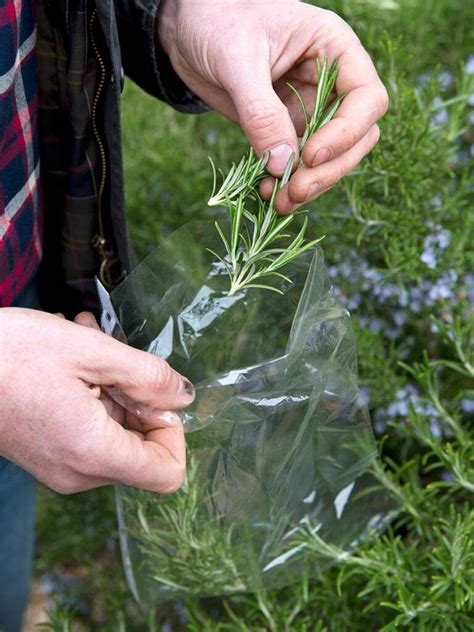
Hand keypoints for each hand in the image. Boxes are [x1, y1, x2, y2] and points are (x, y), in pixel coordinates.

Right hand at [0, 308, 193, 493]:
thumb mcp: (92, 351)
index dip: (176, 433)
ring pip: (116, 434)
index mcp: (92, 452)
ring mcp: (60, 465)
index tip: (157, 394)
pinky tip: (75, 356)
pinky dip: (94, 394)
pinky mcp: (48, 452)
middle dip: (138, 397)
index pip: (167, 473)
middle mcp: (77, 471)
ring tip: (89, 342)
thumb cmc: (10, 353)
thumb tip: (184, 397)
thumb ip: (148, 377)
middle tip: (114, 354)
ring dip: (114, 387)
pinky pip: (90, 430)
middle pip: (142, 449)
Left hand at [158, 0, 387, 213]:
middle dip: (329, 169)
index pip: (366, 99)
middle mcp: (331, 82)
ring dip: (310, 184)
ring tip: (279, 201)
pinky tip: (267, 193)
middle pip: (357, 137)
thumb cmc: (217, 22)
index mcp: (333, 48)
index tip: (310, 155)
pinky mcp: (287, 130)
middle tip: (295, 191)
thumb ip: (261, 112)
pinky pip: (298, 165)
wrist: (188, 30)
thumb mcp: (237, 60)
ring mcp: (311, 109)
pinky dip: (287, 183)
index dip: (346, 133)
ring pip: (331, 158)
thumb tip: (283, 164)